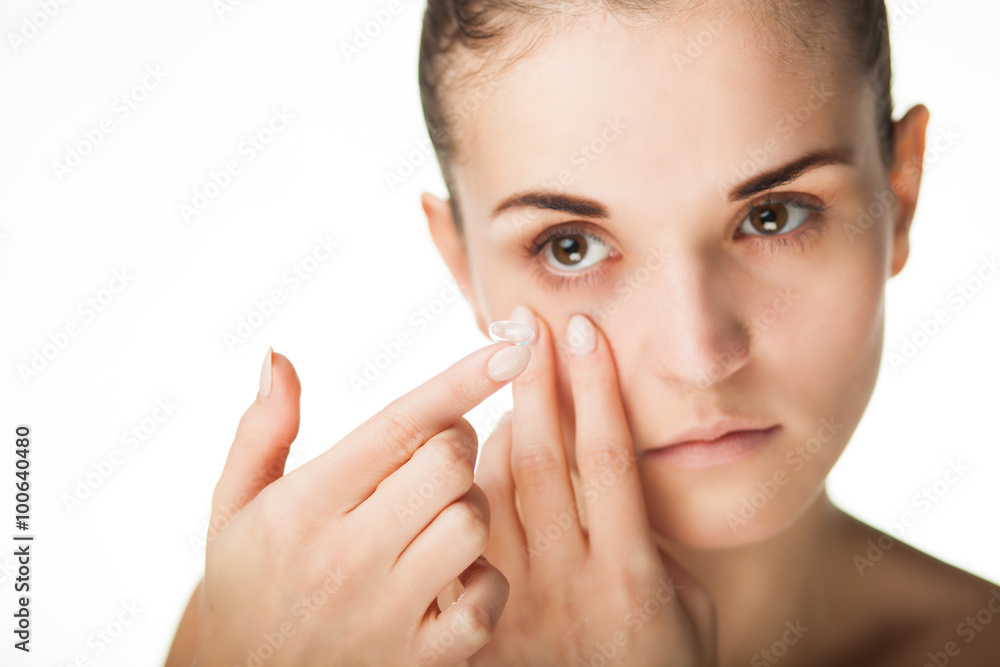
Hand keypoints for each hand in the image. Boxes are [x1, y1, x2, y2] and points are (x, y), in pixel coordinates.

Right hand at [193, 342, 530, 666]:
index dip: (459, 381)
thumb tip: (280, 357)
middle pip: (448, 462)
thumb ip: (261, 432)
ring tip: (438, 516)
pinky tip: (454, 576)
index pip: (397, 426)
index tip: (508, 348)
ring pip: (473, 520)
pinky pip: (489, 596)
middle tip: (434, 457)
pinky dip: (485, 578)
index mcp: (302, 509)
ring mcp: (388, 613)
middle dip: (454, 444)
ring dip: (470, 506)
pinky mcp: (421, 659)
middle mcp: (347, 558)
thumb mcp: (231, 510)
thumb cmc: (245, 589)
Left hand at [464, 312, 717, 665]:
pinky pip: (466, 534)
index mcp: (629, 575)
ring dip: (496, 424)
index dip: (594, 389)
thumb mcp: (690, 614)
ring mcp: (516, 602)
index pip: (605, 458)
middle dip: (536, 383)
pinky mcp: (480, 622)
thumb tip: (623, 488)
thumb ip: (657, 548)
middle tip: (528, 323)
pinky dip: (467, 482)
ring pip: (493, 491)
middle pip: (541, 461)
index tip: (583, 332)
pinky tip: (470, 444)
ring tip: (501, 369)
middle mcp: (568, 582)